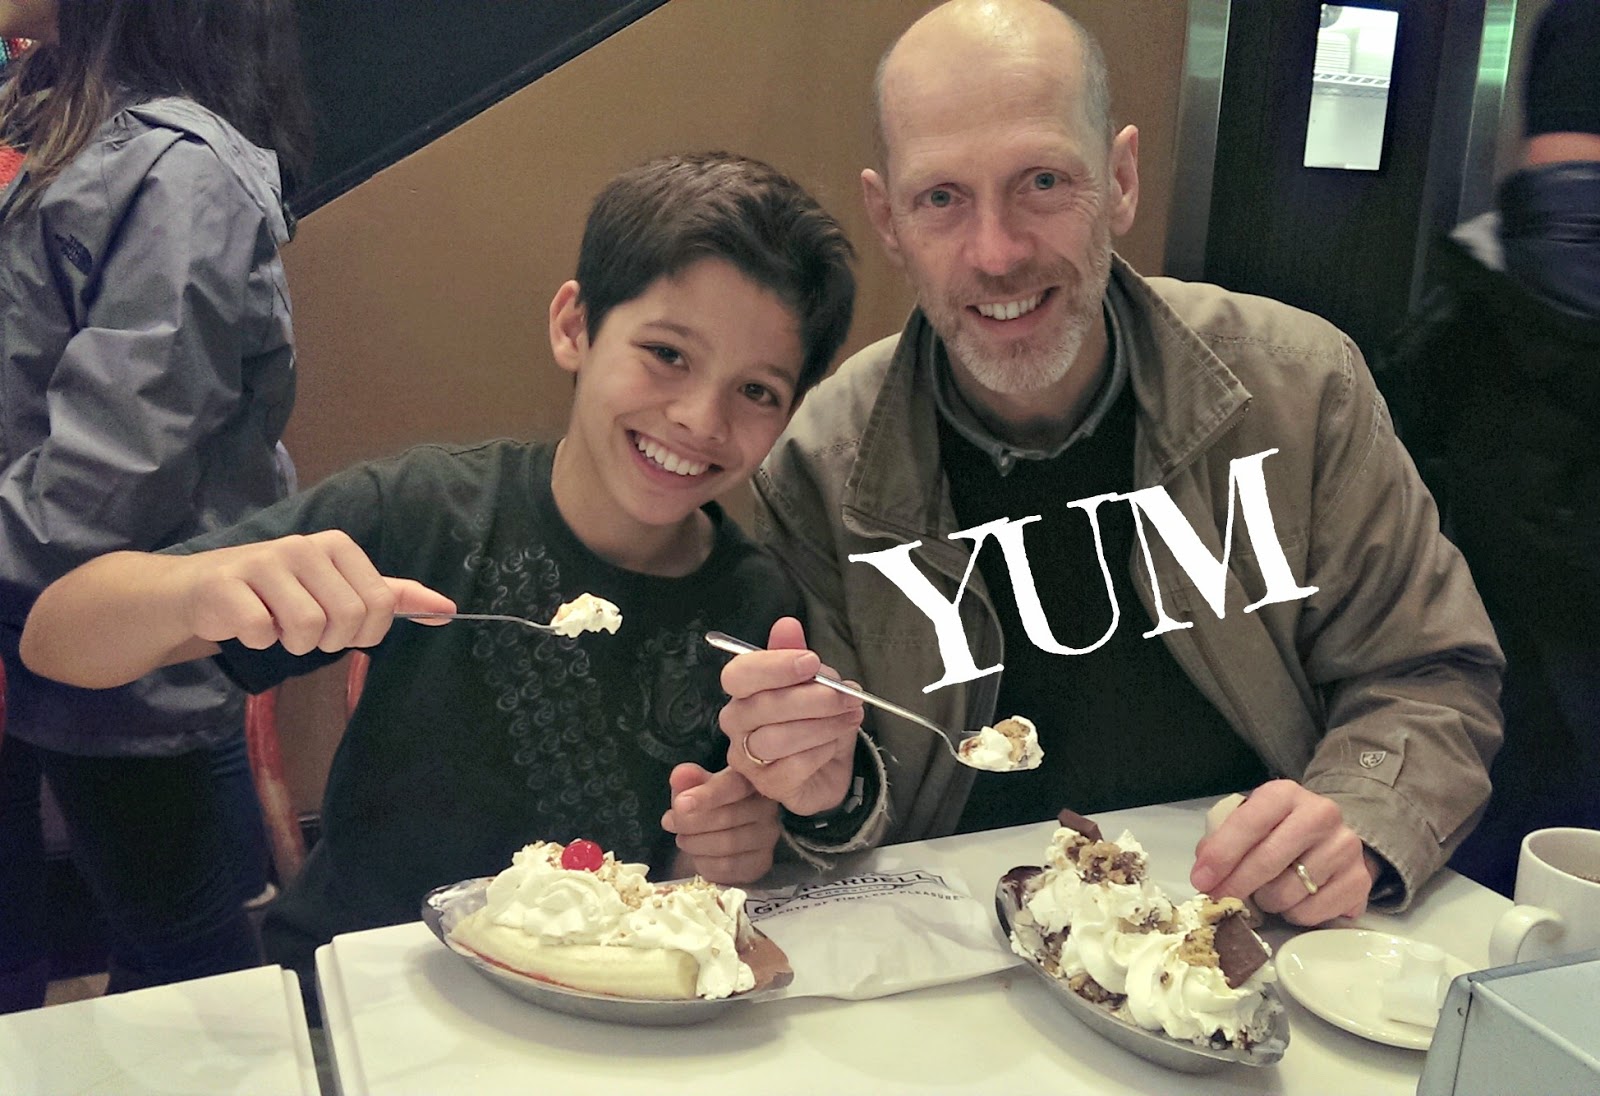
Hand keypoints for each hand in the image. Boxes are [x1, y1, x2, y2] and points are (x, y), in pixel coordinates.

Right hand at [181, 530, 454, 654]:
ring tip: (275, 624)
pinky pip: (261, 632)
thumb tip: (449, 610)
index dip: (363, 632)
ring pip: (307, 628)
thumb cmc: (279, 592)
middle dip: (328, 640)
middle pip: (347, 619)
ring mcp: (264, 562)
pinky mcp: (227, 584)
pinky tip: (246, 622)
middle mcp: (304, 547)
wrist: (201, 590)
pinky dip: (257, 640)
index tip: (339, 626)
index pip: (380, 606)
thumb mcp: (341, 588)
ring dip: (291, 643)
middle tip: (303, 628)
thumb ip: (394, 597)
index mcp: (339, 546)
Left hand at [660, 764, 779, 883]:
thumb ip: (687, 780)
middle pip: (728, 817)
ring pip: (727, 843)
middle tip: (669, 822)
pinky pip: (728, 866)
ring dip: (695, 843)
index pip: (734, 786)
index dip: (707, 795)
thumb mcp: (695, 788)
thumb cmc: (709, 806)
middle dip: (691, 822)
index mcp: (751, 780)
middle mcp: (767, 807)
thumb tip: (680, 775)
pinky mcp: (762, 862)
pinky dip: (705, 862)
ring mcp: (768, 836)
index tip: (680, 804)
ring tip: (682, 838)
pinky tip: (698, 855)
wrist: (720, 836)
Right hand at [718, 617, 862, 817]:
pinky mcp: (767, 786)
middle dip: (811, 699)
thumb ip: (797, 654)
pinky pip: (792, 767)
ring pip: (775, 740)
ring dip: (821, 725)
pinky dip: (820, 752)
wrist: (832, 765)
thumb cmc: (817, 717)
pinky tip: (833, 745)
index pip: (739, 675)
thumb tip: (787, 624)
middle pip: (760, 707)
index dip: (773, 667)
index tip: (812, 662)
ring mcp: (747, 758)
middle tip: (847, 695)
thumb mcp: (814, 682)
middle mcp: (737, 723)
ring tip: (850, 717)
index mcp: (743, 691)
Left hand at [1190, 779, 1375, 925]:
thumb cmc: (1279, 830)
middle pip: (1268, 860)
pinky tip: (1294, 900)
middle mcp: (1321, 814)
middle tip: (1219, 899)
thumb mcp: (1250, 822)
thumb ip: (1223, 840)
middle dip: (1236, 885)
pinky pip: (1312, 913)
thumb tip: (1205, 873)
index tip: (1201, 880)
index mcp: (1285, 794)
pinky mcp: (1360, 880)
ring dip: (1267, 901)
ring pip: (1288, 892)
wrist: (1331, 837)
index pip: (1249, 823)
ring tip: (1267, 892)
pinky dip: (1294, 914)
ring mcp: (1345, 847)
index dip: (1221, 855)